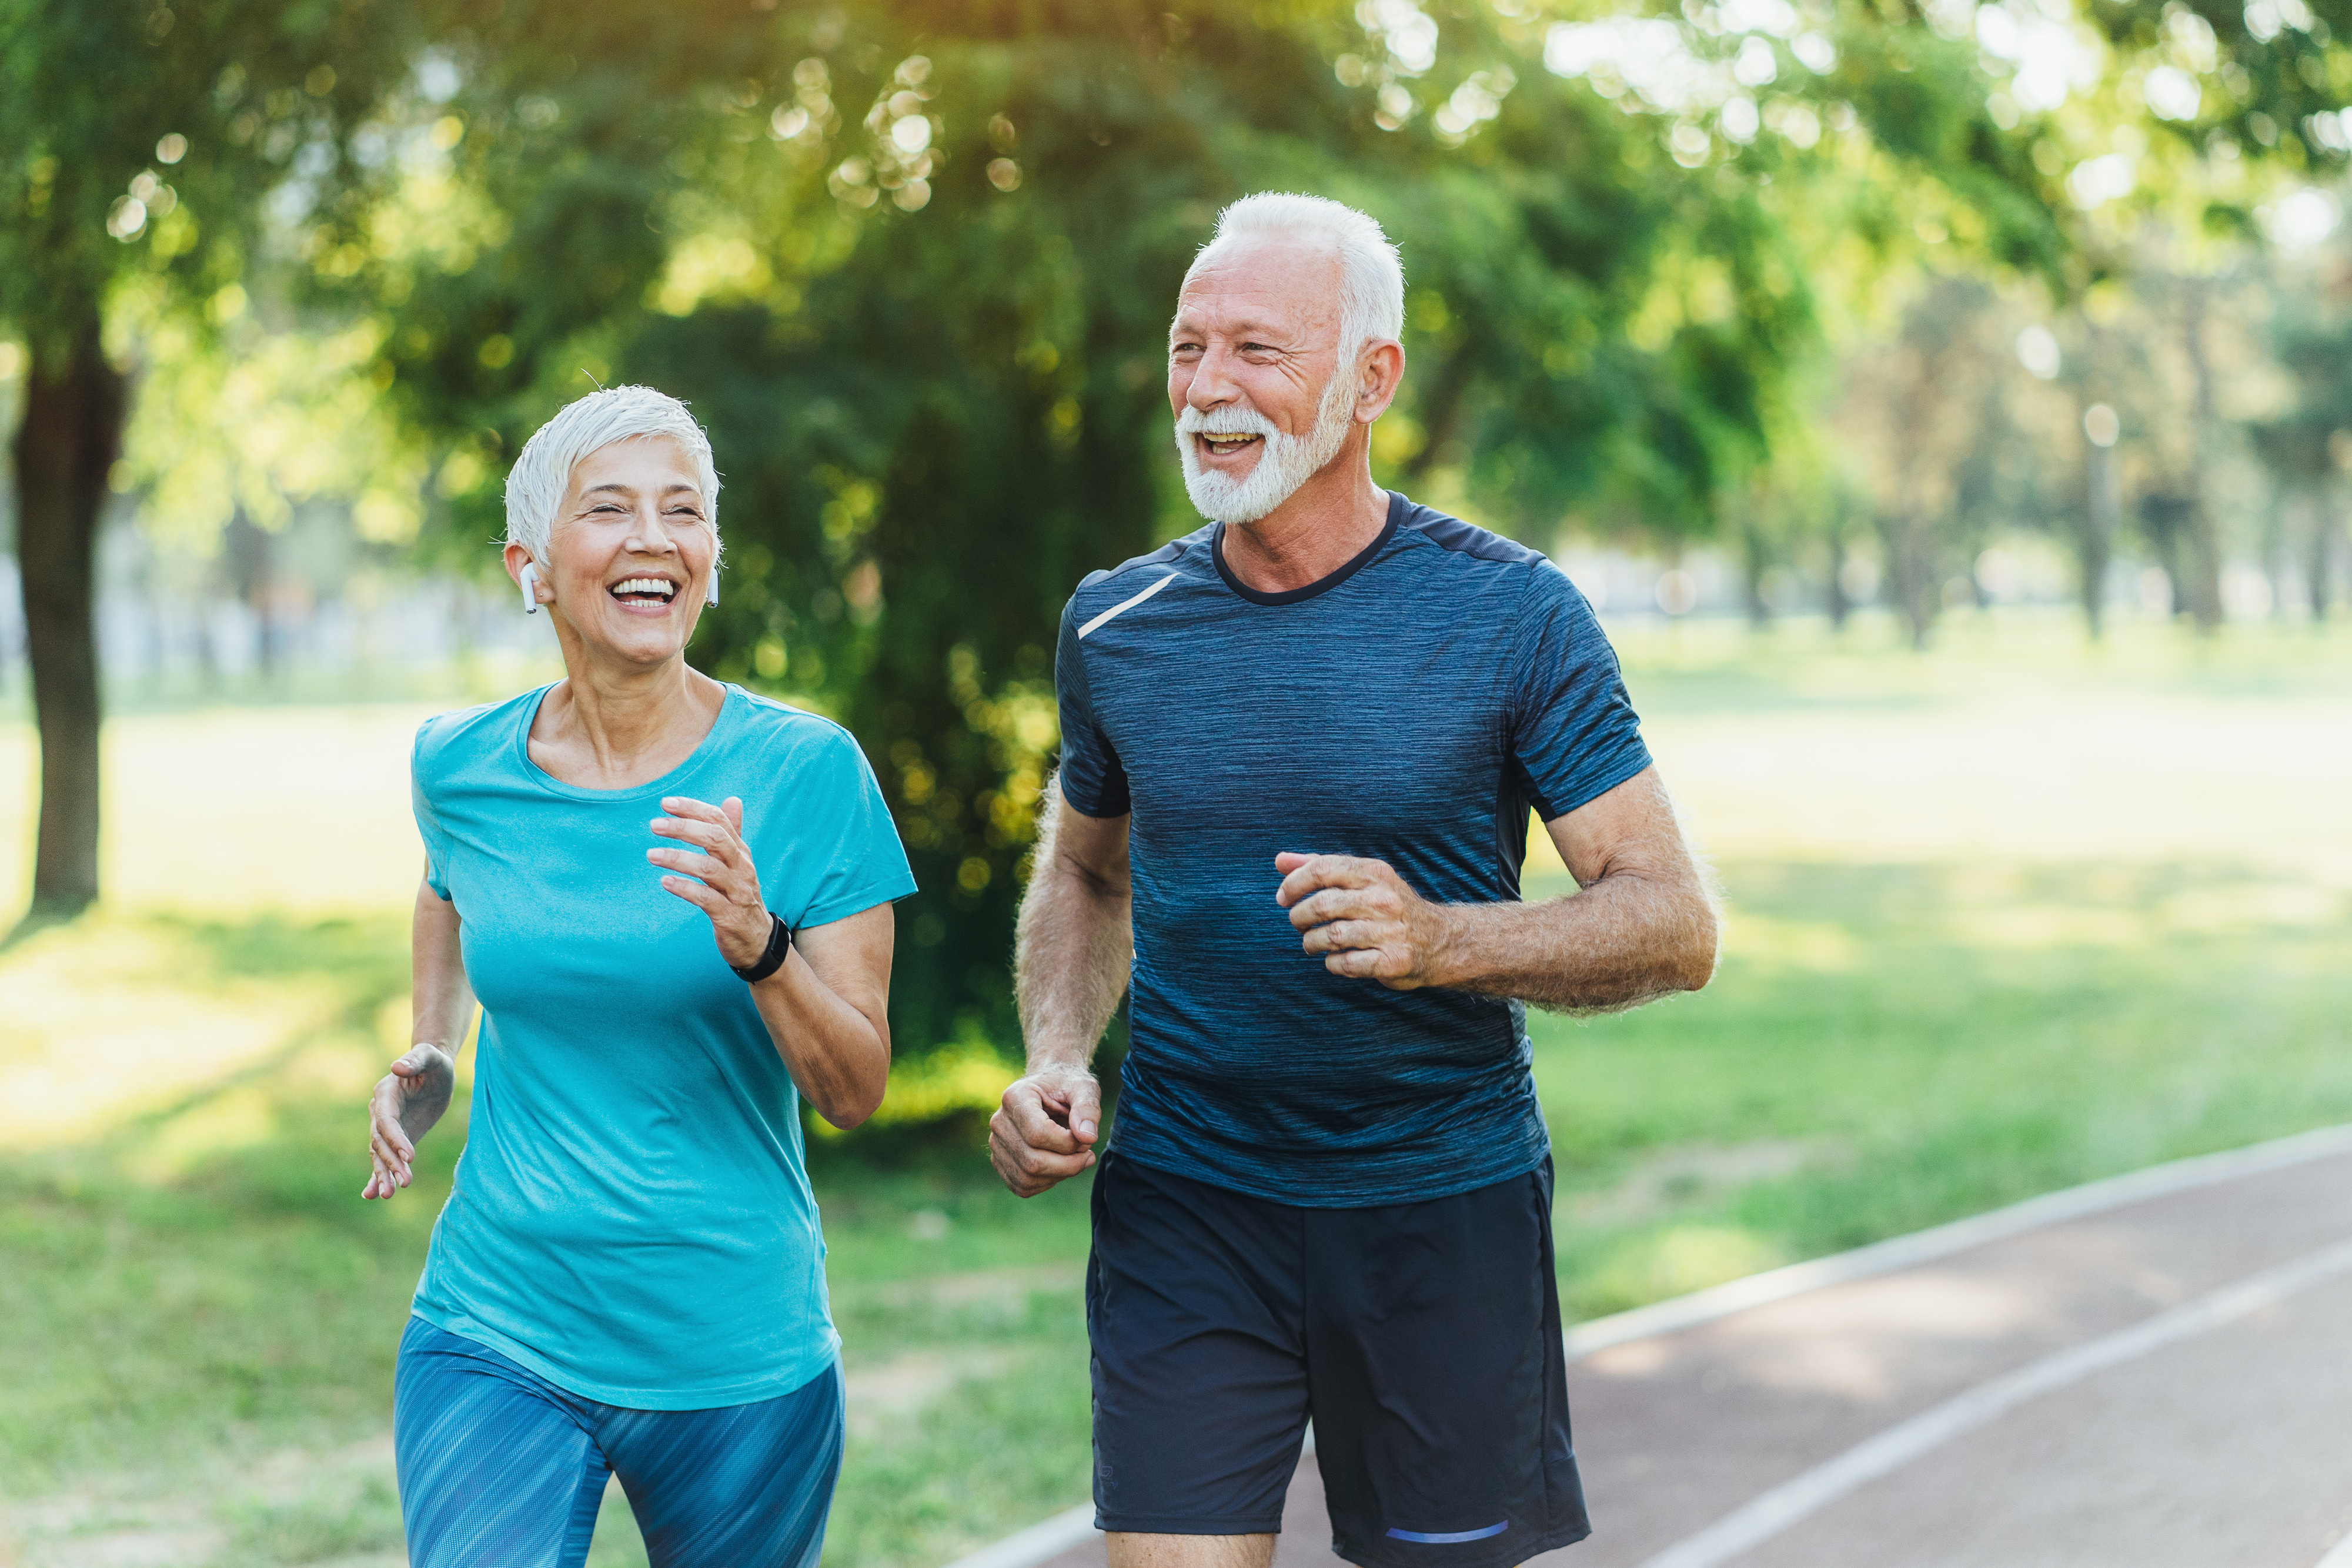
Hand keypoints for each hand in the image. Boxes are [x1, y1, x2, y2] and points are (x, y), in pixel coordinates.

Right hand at [363, 1044, 455, 1199]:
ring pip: (380, 1154)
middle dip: (391, 1163)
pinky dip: (378, 1176)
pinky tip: (373, 1194)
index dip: (395, 1139)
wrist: (434, 1072)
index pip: (386, 1121)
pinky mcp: (394, 1139)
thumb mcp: (430, 1057)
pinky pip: (384, 1159)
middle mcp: (380, 1112)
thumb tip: (396, 1066)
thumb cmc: (434, 1061)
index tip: (410, 1156)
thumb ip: (415, 1060)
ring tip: (387, 1195)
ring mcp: (385, 1128)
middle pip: (381, 1142)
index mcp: (386, 1094)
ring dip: (384, 1174)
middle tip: (404, 1182)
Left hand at [649, 795, 773, 969]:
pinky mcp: (729, 916)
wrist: (758, 939)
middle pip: (716, 839)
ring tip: (652, 854)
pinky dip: (685, 888)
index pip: (719, 821)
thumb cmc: (740, 896)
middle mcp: (742, 868)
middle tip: (654, 825)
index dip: (694, 809)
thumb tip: (732, 799)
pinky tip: (665, 881)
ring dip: (678, 858)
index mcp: (741, 852)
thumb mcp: (739, 863)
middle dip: (684, 828)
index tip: (666, 803)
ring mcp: (737, 892)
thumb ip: (733, 832)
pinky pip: (706, 899)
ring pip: (709, 868)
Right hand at [988, 1064, 1100, 1197]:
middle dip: (1068, 1165)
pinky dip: (1047, 1183)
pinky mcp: (1000, 1161)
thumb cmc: (1067, 1087)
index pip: (1038, 1134)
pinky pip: (1022, 1186)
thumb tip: (1087, 1137)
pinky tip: (1061, 1167)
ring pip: (1027, 1178)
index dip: (1068, 1144)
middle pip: (1032, 1161)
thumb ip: (1088, 1108)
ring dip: (1059, 1175)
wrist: (1049, 1091)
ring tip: (1076, 1159)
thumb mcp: (1084, 1088)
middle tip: (1087, 1153)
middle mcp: (999, 1121)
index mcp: (1015, 1097)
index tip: (1087, 1138)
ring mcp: (996, 1143)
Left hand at [1275, 852, 1455, 989]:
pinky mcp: (1393, 961)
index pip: (1322, 869)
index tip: (1283, 898)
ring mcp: (1390, 931)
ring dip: (1311, 942)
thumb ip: (1321, 866)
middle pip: (1322, 904)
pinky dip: (1332, 964)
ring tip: (1311, 943)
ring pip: (1331, 936)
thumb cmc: (1389, 908)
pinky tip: (1333, 959)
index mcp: (1374, 873)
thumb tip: (1280, 860)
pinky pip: (1346, 964)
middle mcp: (1383, 899)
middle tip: (1298, 923)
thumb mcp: (1362, 879)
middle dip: (1299, 916)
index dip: (1293, 884)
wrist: (1440, 941)